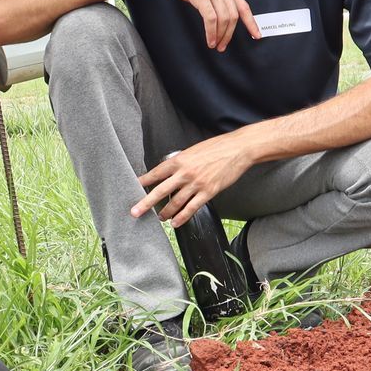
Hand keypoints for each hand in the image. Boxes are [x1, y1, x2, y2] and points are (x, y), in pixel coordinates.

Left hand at [132, 132, 253, 226]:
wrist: (237, 149)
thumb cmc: (216, 147)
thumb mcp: (192, 151)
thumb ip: (180, 162)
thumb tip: (170, 172)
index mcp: (179, 160)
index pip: (156, 173)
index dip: (143, 181)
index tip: (133, 186)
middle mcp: (185, 173)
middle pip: (161, 191)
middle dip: (146, 203)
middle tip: (135, 212)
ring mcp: (196, 183)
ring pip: (176, 203)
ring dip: (165, 212)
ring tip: (159, 217)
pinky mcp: (208, 192)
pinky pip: (192, 208)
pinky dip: (182, 217)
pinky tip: (175, 223)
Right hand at [148, 0, 260, 51]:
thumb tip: (221, 15)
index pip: (243, 6)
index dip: (251, 22)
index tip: (256, 35)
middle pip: (233, 16)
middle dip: (230, 34)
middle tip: (223, 46)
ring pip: (223, 18)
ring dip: (220, 35)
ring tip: (215, 45)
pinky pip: (211, 18)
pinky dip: (211, 32)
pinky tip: (209, 39)